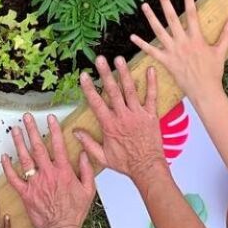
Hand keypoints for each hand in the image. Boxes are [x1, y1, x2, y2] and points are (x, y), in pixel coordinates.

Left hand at [1, 113, 94, 227]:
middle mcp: (48, 174)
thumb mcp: (88, 190)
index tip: (49, 118)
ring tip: (15, 130)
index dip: (54, 130)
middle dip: (32, 130)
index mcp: (63, 171)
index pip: (58, 145)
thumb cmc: (74, 211)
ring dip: (19, 143)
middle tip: (27, 117)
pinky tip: (4, 156)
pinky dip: (7, 167)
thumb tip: (83, 153)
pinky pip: (14, 178)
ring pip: (25, 159)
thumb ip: (86, 169)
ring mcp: (35, 183)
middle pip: (38, 147)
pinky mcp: (26, 193)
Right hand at [75, 57, 165, 185]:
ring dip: (124, 73)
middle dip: (106, 74)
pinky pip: (152, 96)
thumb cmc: (125, 164)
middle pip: (113, 91)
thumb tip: (75, 132)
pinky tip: (150, 70)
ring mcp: (138, 114)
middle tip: (100, 59)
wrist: (147, 168)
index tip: (84, 75)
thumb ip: (88, 144)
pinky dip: (151, 83)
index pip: (96, 103)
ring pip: (130, 90)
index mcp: (110, 125)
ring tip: (119, 59)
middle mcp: (123, 116)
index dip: (89, 88)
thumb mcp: (102, 157)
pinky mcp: (151, 115)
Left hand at [131, 0, 227, 102]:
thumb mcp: (221, 51)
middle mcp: (183, 42)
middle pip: (171, 18)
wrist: (205, 91)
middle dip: (165, 2)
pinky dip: (141, 44)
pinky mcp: (166, 61)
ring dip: (151, 17)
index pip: (192, 13)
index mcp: (196, 38)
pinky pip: (151, 51)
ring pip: (159, 31)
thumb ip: (226, 34)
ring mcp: (173, 51)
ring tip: (144, 5)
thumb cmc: (214, 71)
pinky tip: (132, 37)